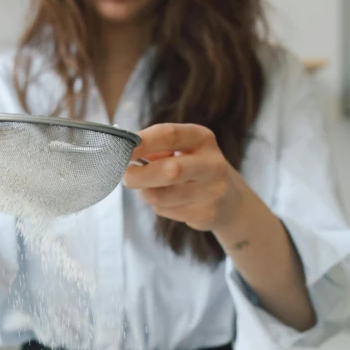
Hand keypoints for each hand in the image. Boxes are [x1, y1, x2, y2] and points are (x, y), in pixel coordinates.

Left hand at [124, 123, 246, 233]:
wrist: (229, 200)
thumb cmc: (193, 169)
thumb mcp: (182, 150)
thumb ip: (155, 149)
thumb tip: (122, 152)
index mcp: (202, 139)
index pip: (169, 135)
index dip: (142, 142)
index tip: (120, 149)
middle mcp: (212, 163)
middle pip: (170, 170)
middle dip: (139, 175)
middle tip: (125, 177)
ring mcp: (212, 191)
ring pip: (162, 196)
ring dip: (145, 193)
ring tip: (146, 189)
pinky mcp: (206, 214)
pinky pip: (167, 211)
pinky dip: (158, 206)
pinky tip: (167, 201)